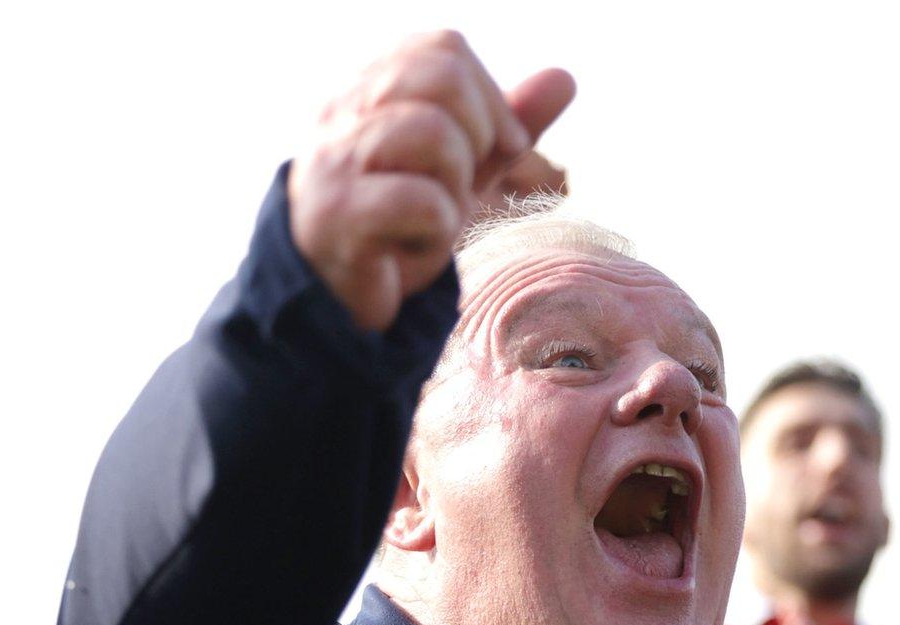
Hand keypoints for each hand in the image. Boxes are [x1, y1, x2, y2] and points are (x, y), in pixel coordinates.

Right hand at [288, 31, 576, 330]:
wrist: (340, 301)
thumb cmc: (401, 225)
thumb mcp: (464, 168)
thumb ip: (507, 124)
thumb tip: (564, 77)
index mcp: (370, 90)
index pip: (444, 48)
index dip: (489, 97)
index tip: (496, 149)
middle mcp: (344, 113)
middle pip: (441, 75)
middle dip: (479, 134)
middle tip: (461, 182)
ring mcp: (335, 160)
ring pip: (433, 132)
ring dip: (455, 186)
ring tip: (430, 217)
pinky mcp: (338, 214)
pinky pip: (423, 200)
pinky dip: (437, 231)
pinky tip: (412, 248)